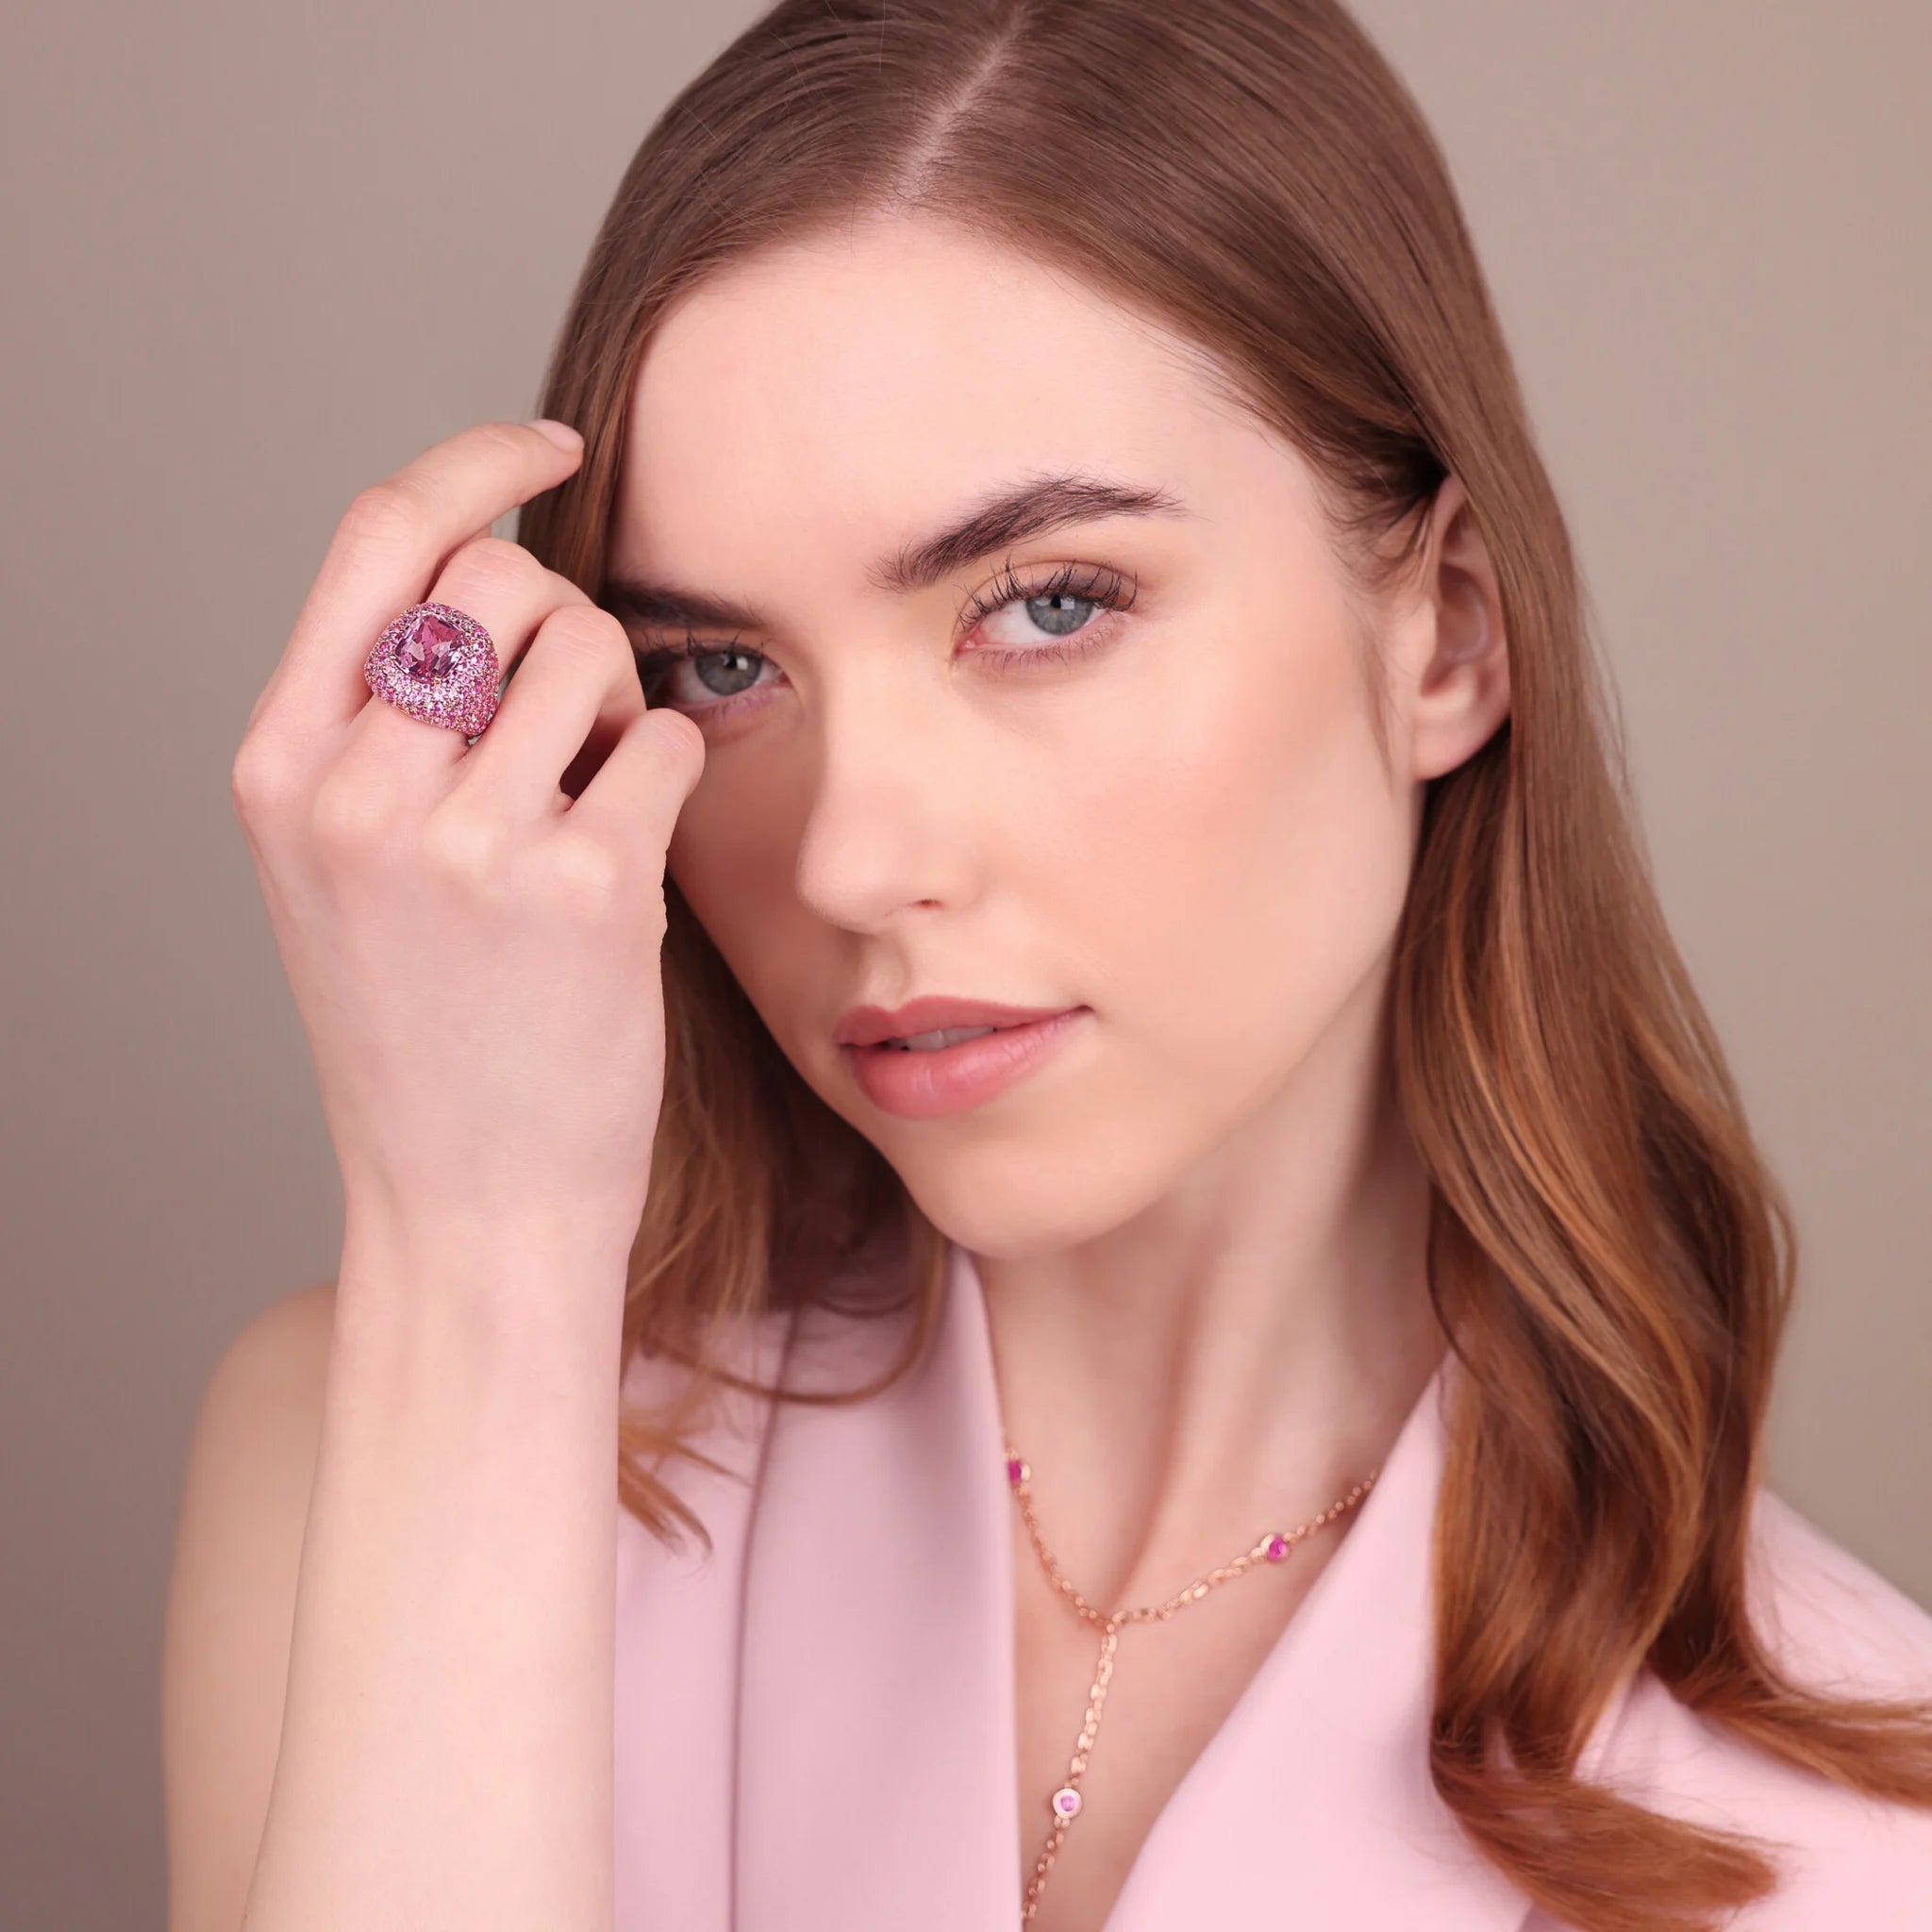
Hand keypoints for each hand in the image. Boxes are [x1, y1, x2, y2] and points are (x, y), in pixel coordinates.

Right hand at [229, 420, 705, 1263]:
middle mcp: (355, 788)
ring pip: (592, 646)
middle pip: (503, 577)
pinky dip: (667, 777)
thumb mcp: (343, 864)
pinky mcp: (585, 885)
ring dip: (616, 708)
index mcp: (279, 766)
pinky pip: (665, 738)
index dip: (475, 464)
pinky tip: (629, 861)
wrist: (469, 1201)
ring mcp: (468, 837)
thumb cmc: (425, 1027)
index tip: (554, 443)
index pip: (378, 534)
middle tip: (565, 732)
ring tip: (587, 810)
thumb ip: (383, 720)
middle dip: (559, 624)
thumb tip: (498, 572)